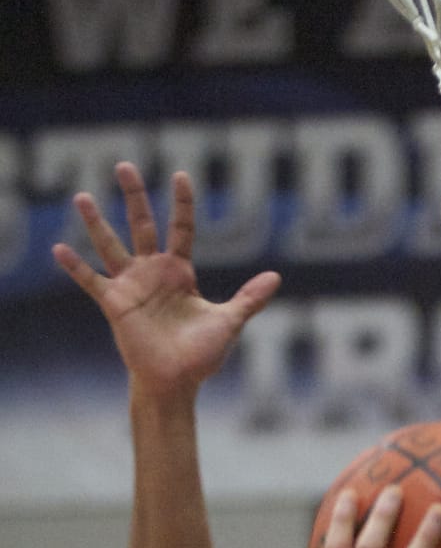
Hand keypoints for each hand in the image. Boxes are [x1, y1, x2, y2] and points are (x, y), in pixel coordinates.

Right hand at [53, 161, 279, 392]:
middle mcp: (153, 272)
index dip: (182, 203)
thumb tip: (275, 277)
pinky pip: (91, 281)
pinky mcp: (115, 304)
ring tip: (82, 197)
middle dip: (134, 195)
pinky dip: (75, 267)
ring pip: (111, 245)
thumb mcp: (229, 322)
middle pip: (142, 224)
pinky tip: (58, 249)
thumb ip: (249, 298)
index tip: (182, 175)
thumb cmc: (202, 355)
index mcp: (180, 272)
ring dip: (96, 222)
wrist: (177, 382)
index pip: (181, 228)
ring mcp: (131, 285)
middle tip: (124, 164)